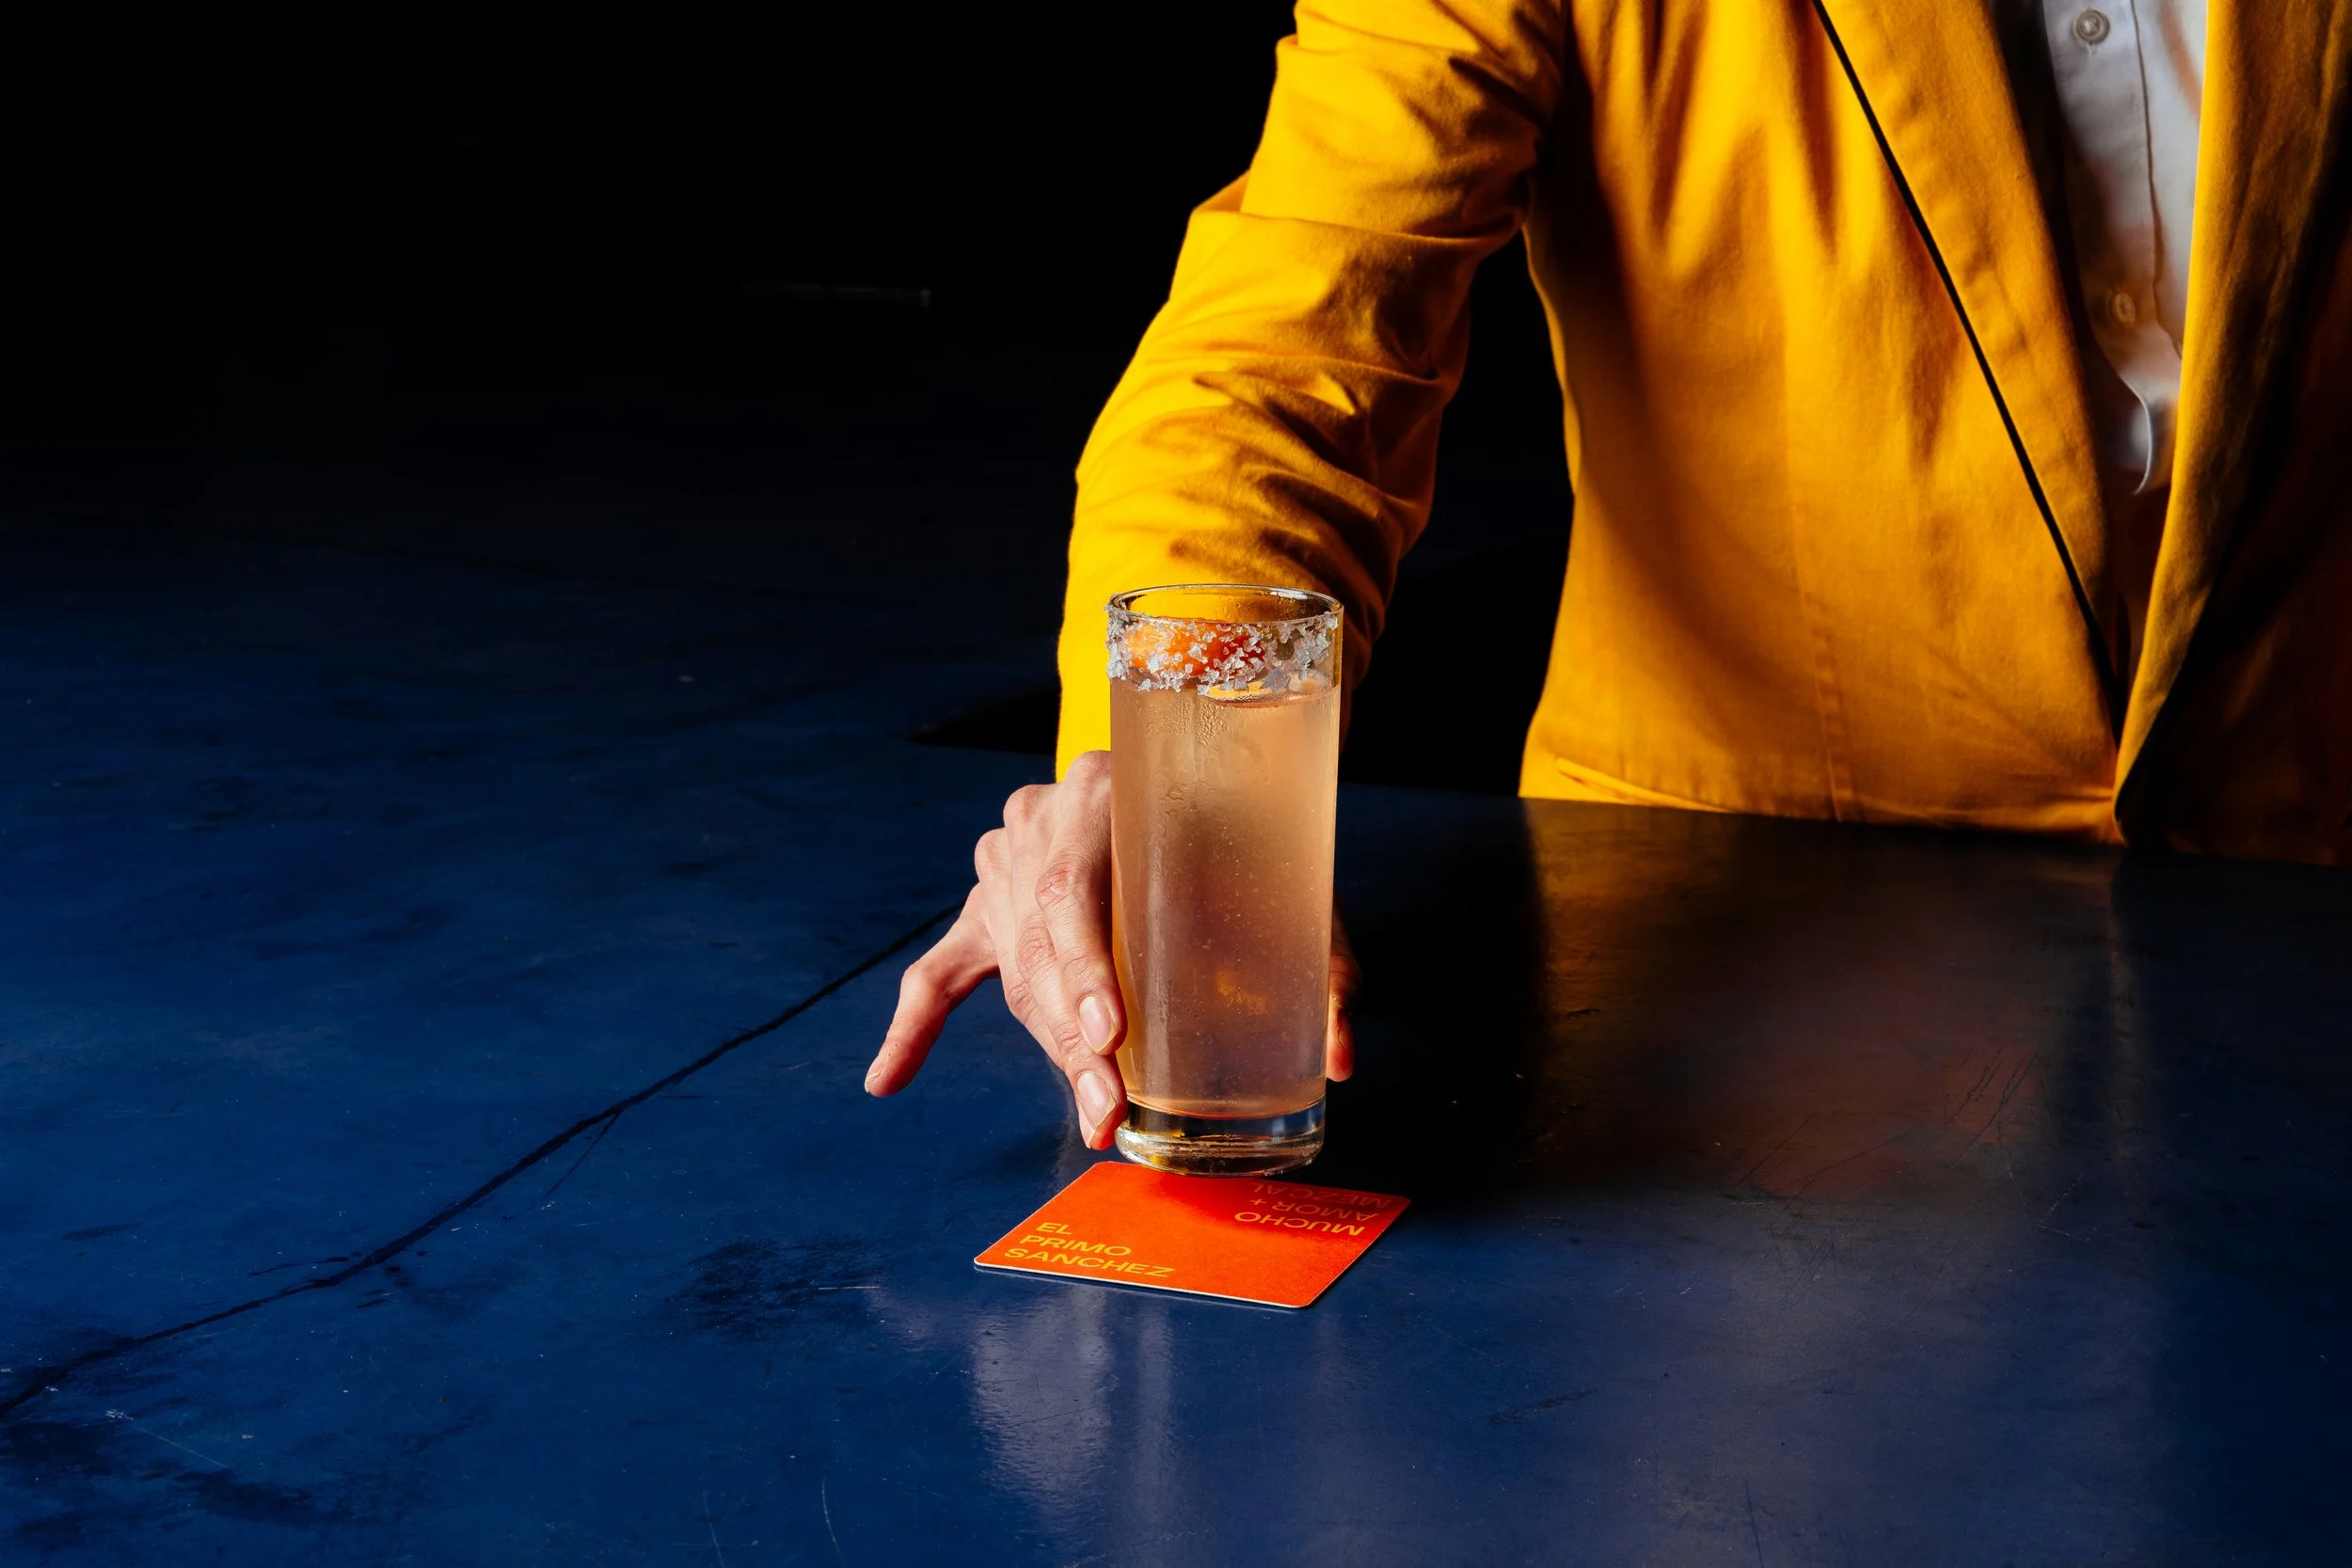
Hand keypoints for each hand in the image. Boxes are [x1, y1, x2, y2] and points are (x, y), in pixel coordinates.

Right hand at [866, 749, 1359, 1147]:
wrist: (1194, 761)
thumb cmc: (1245, 822)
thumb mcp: (1287, 870)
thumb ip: (1320, 958)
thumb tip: (1341, 1059)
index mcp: (1106, 789)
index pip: (1074, 888)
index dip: (1086, 968)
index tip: (1109, 1030)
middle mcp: (1042, 818)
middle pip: (1040, 943)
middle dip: (1075, 1038)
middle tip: (1108, 1107)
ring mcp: (1007, 860)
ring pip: (1014, 969)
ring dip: (1052, 1047)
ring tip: (1092, 1113)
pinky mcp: (991, 903)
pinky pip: (941, 969)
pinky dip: (915, 1028)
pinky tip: (887, 1081)